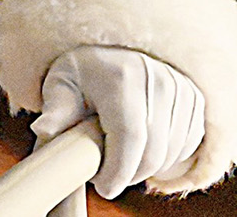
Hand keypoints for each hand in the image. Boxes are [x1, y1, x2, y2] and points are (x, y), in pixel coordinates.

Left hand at [32, 45, 203, 198]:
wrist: (110, 52)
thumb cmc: (80, 74)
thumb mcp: (60, 86)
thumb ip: (56, 110)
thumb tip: (44, 130)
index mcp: (121, 77)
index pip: (130, 137)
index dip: (119, 170)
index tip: (103, 188)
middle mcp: (157, 79)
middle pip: (154, 151)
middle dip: (129, 174)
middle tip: (106, 175)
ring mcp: (181, 88)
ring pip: (172, 153)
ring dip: (147, 168)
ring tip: (118, 158)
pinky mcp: (195, 99)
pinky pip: (186, 145)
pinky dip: (165, 157)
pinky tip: (141, 151)